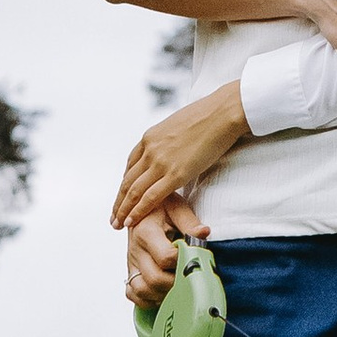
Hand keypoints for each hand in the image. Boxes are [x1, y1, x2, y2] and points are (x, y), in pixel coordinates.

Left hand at [112, 82, 247, 230]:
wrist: (222, 112)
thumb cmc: (209, 115)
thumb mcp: (178, 124)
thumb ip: (171, 139)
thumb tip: (177, 146)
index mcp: (150, 136)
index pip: (131, 164)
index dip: (126, 183)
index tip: (123, 196)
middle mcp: (150, 149)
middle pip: (128, 180)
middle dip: (119, 201)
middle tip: (113, 217)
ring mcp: (161, 162)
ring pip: (134, 191)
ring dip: (123, 210)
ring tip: (117, 224)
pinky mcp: (175, 174)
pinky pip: (150, 197)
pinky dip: (138, 211)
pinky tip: (131, 221)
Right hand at [124, 198, 205, 308]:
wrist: (141, 206)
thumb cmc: (161, 207)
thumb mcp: (176, 207)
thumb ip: (190, 222)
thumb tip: (203, 233)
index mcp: (145, 232)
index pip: (165, 257)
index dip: (184, 261)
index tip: (196, 257)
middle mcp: (135, 250)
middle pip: (154, 279)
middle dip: (177, 282)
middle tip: (190, 275)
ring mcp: (131, 263)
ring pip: (141, 290)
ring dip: (162, 292)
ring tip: (178, 284)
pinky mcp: (130, 271)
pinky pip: (133, 294)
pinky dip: (148, 298)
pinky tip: (162, 290)